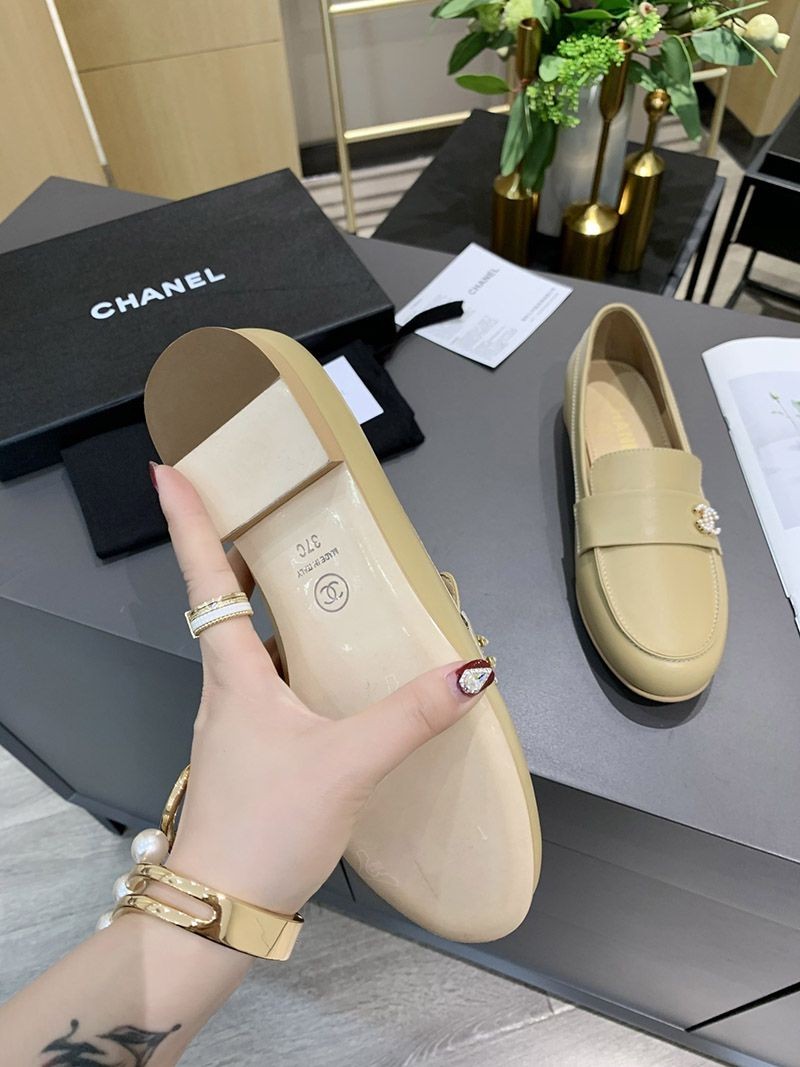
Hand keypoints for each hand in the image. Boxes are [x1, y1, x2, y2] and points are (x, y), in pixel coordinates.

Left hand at [151, 464, 491, 915]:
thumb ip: (410, 716)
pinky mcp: (251, 749)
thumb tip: (471, 670)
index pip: (205, 577)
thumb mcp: (347, 764)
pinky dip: (294, 657)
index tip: (171, 469)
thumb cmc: (266, 825)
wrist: (221, 908)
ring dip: (271, 606)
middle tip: (272, 511)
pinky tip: (332, 672)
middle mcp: (226, 687)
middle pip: (226, 602)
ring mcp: (235, 720)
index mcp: (234, 672)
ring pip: (249, 645)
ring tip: (316, 580)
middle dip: (242, 551)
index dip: (188, 519)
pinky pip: (269, 683)